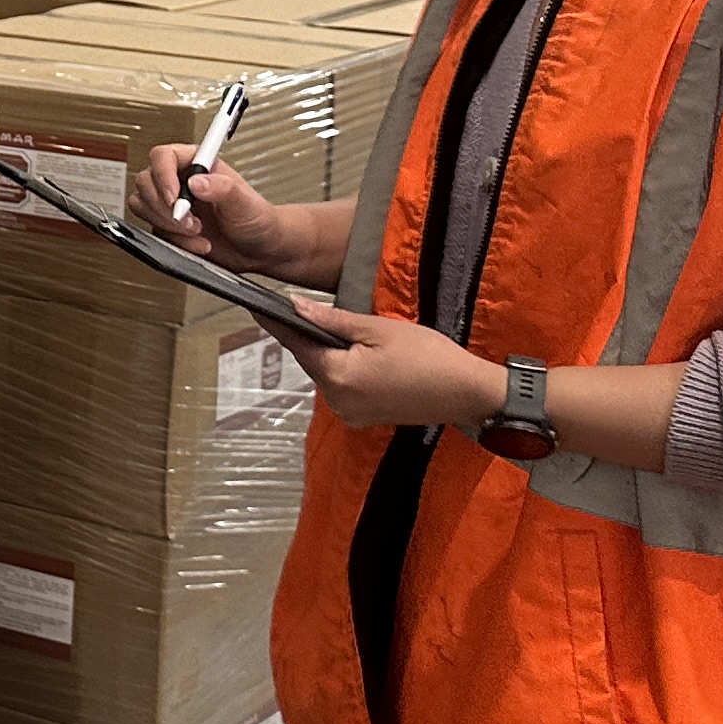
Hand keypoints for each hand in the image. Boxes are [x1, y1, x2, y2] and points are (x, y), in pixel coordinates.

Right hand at [136, 142, 293, 271]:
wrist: (259, 250)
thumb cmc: (257, 219)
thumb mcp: (245, 202)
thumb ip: (223, 188)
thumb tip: (197, 182)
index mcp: (199, 165)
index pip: (164, 156)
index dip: (163, 174)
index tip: (174, 196)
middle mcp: (181, 181)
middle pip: (146, 181)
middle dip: (164, 206)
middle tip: (188, 219)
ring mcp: (172, 205)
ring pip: (142, 205)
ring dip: (166, 223)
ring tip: (195, 231)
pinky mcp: (169, 228)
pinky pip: (154, 231)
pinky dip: (174, 241)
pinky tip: (197, 243)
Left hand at [278, 309, 503, 432]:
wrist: (467, 392)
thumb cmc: (428, 355)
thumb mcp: (378, 329)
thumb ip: (333, 319)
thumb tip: (296, 307)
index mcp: (338, 377)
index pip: (297, 345)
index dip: (277, 323)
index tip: (255, 306)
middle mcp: (337, 401)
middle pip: (313, 360)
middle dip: (312, 337)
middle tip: (308, 309)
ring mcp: (349, 413)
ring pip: (328, 373)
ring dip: (331, 353)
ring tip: (347, 332)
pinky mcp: (363, 417)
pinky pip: (344, 387)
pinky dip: (346, 369)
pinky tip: (360, 355)